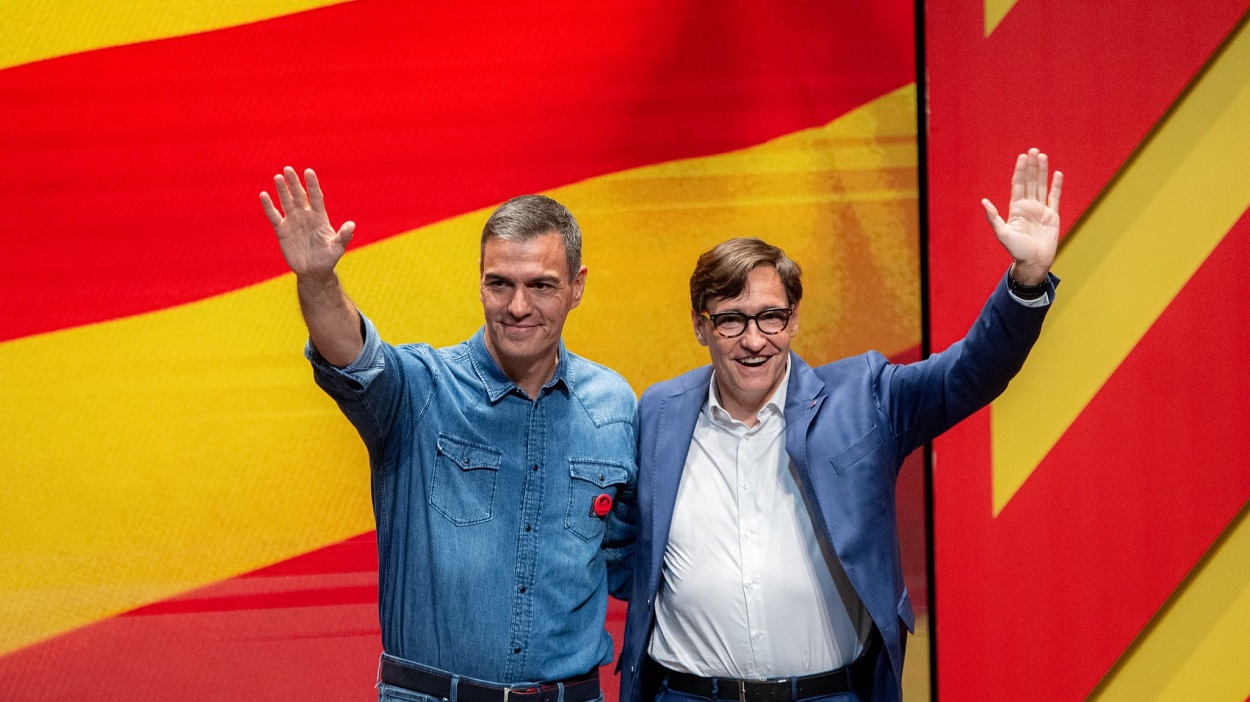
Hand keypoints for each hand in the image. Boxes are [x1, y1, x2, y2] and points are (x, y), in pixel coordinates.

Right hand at [260, 167, 355, 278]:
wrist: (314, 272)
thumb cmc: (328, 259)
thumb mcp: (337, 248)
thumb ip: (343, 236)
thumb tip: (352, 225)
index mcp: (320, 217)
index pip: (315, 196)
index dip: (312, 184)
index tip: (308, 171)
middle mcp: (306, 216)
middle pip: (299, 195)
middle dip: (294, 183)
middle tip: (288, 169)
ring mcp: (293, 221)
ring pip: (286, 202)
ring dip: (282, 190)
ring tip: (277, 177)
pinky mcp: (282, 230)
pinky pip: (274, 215)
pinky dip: (268, 206)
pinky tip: (264, 195)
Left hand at [981, 148, 1062, 284]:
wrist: (1034, 262)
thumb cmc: (1017, 250)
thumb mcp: (1002, 234)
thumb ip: (994, 218)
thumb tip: (984, 202)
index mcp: (1016, 209)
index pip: (1018, 185)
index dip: (1020, 171)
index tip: (1023, 157)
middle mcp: (1028, 206)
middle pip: (1030, 181)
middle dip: (1032, 166)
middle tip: (1033, 150)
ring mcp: (1041, 210)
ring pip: (1041, 186)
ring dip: (1042, 171)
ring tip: (1043, 156)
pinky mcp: (1052, 216)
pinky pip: (1055, 197)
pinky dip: (1056, 186)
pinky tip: (1057, 174)